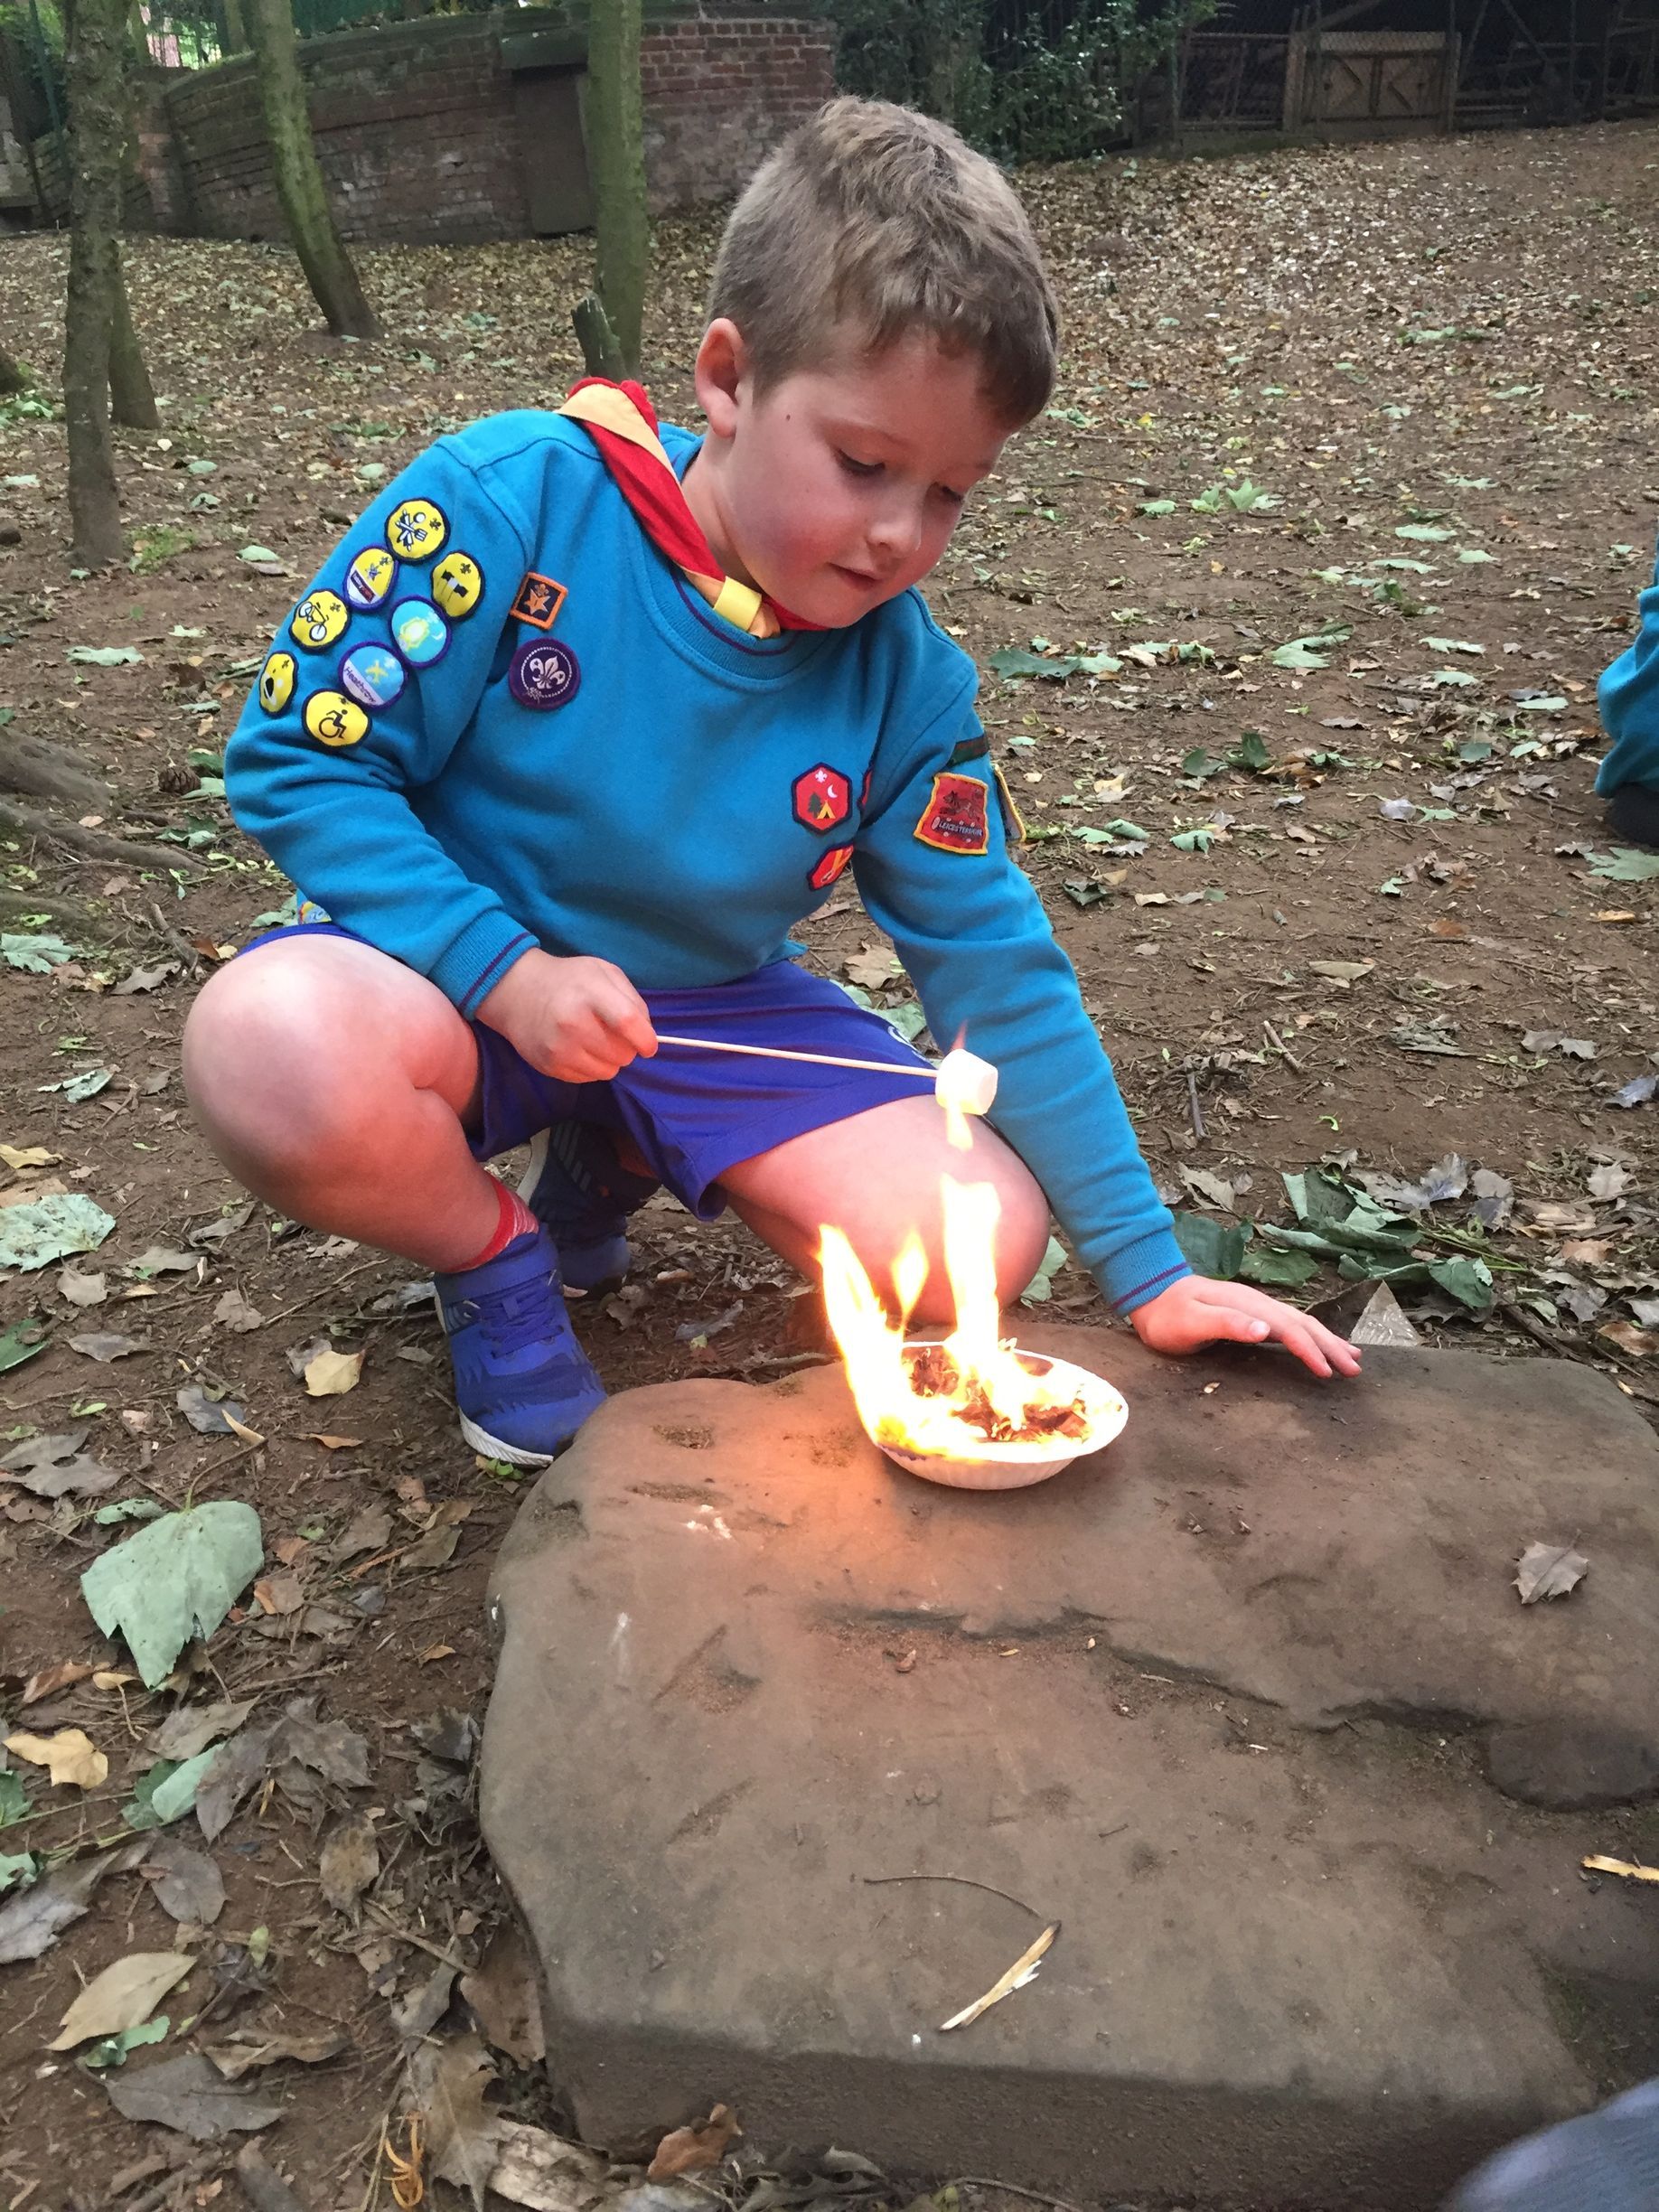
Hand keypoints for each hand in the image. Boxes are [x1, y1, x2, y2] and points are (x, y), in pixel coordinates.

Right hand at [475, 948, 656, 1081]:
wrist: (518, 992)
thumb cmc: (569, 980)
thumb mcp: (603, 972)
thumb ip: (631, 999)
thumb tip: (647, 1033)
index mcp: (590, 993)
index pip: (628, 1022)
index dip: (645, 1039)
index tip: (649, 1046)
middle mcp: (573, 1023)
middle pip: (622, 1053)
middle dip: (626, 1047)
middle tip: (613, 1034)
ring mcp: (560, 1048)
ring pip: (608, 1071)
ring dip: (609, 1059)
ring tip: (594, 1040)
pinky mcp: (550, 1066)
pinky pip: (588, 1078)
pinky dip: (591, 1066)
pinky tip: (578, 1048)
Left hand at [1131, 1274, 1360, 1379]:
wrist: (1152, 1292)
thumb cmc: (1168, 1314)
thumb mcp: (1191, 1321)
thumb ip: (1227, 1324)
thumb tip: (1267, 1330)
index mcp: (1249, 1306)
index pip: (1289, 1329)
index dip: (1310, 1350)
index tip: (1327, 1372)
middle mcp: (1258, 1304)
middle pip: (1304, 1324)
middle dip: (1331, 1346)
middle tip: (1355, 1370)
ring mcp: (1256, 1308)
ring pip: (1301, 1323)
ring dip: (1327, 1341)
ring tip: (1352, 1358)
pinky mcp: (1252, 1315)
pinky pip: (1290, 1326)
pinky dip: (1311, 1337)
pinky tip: (1319, 1345)